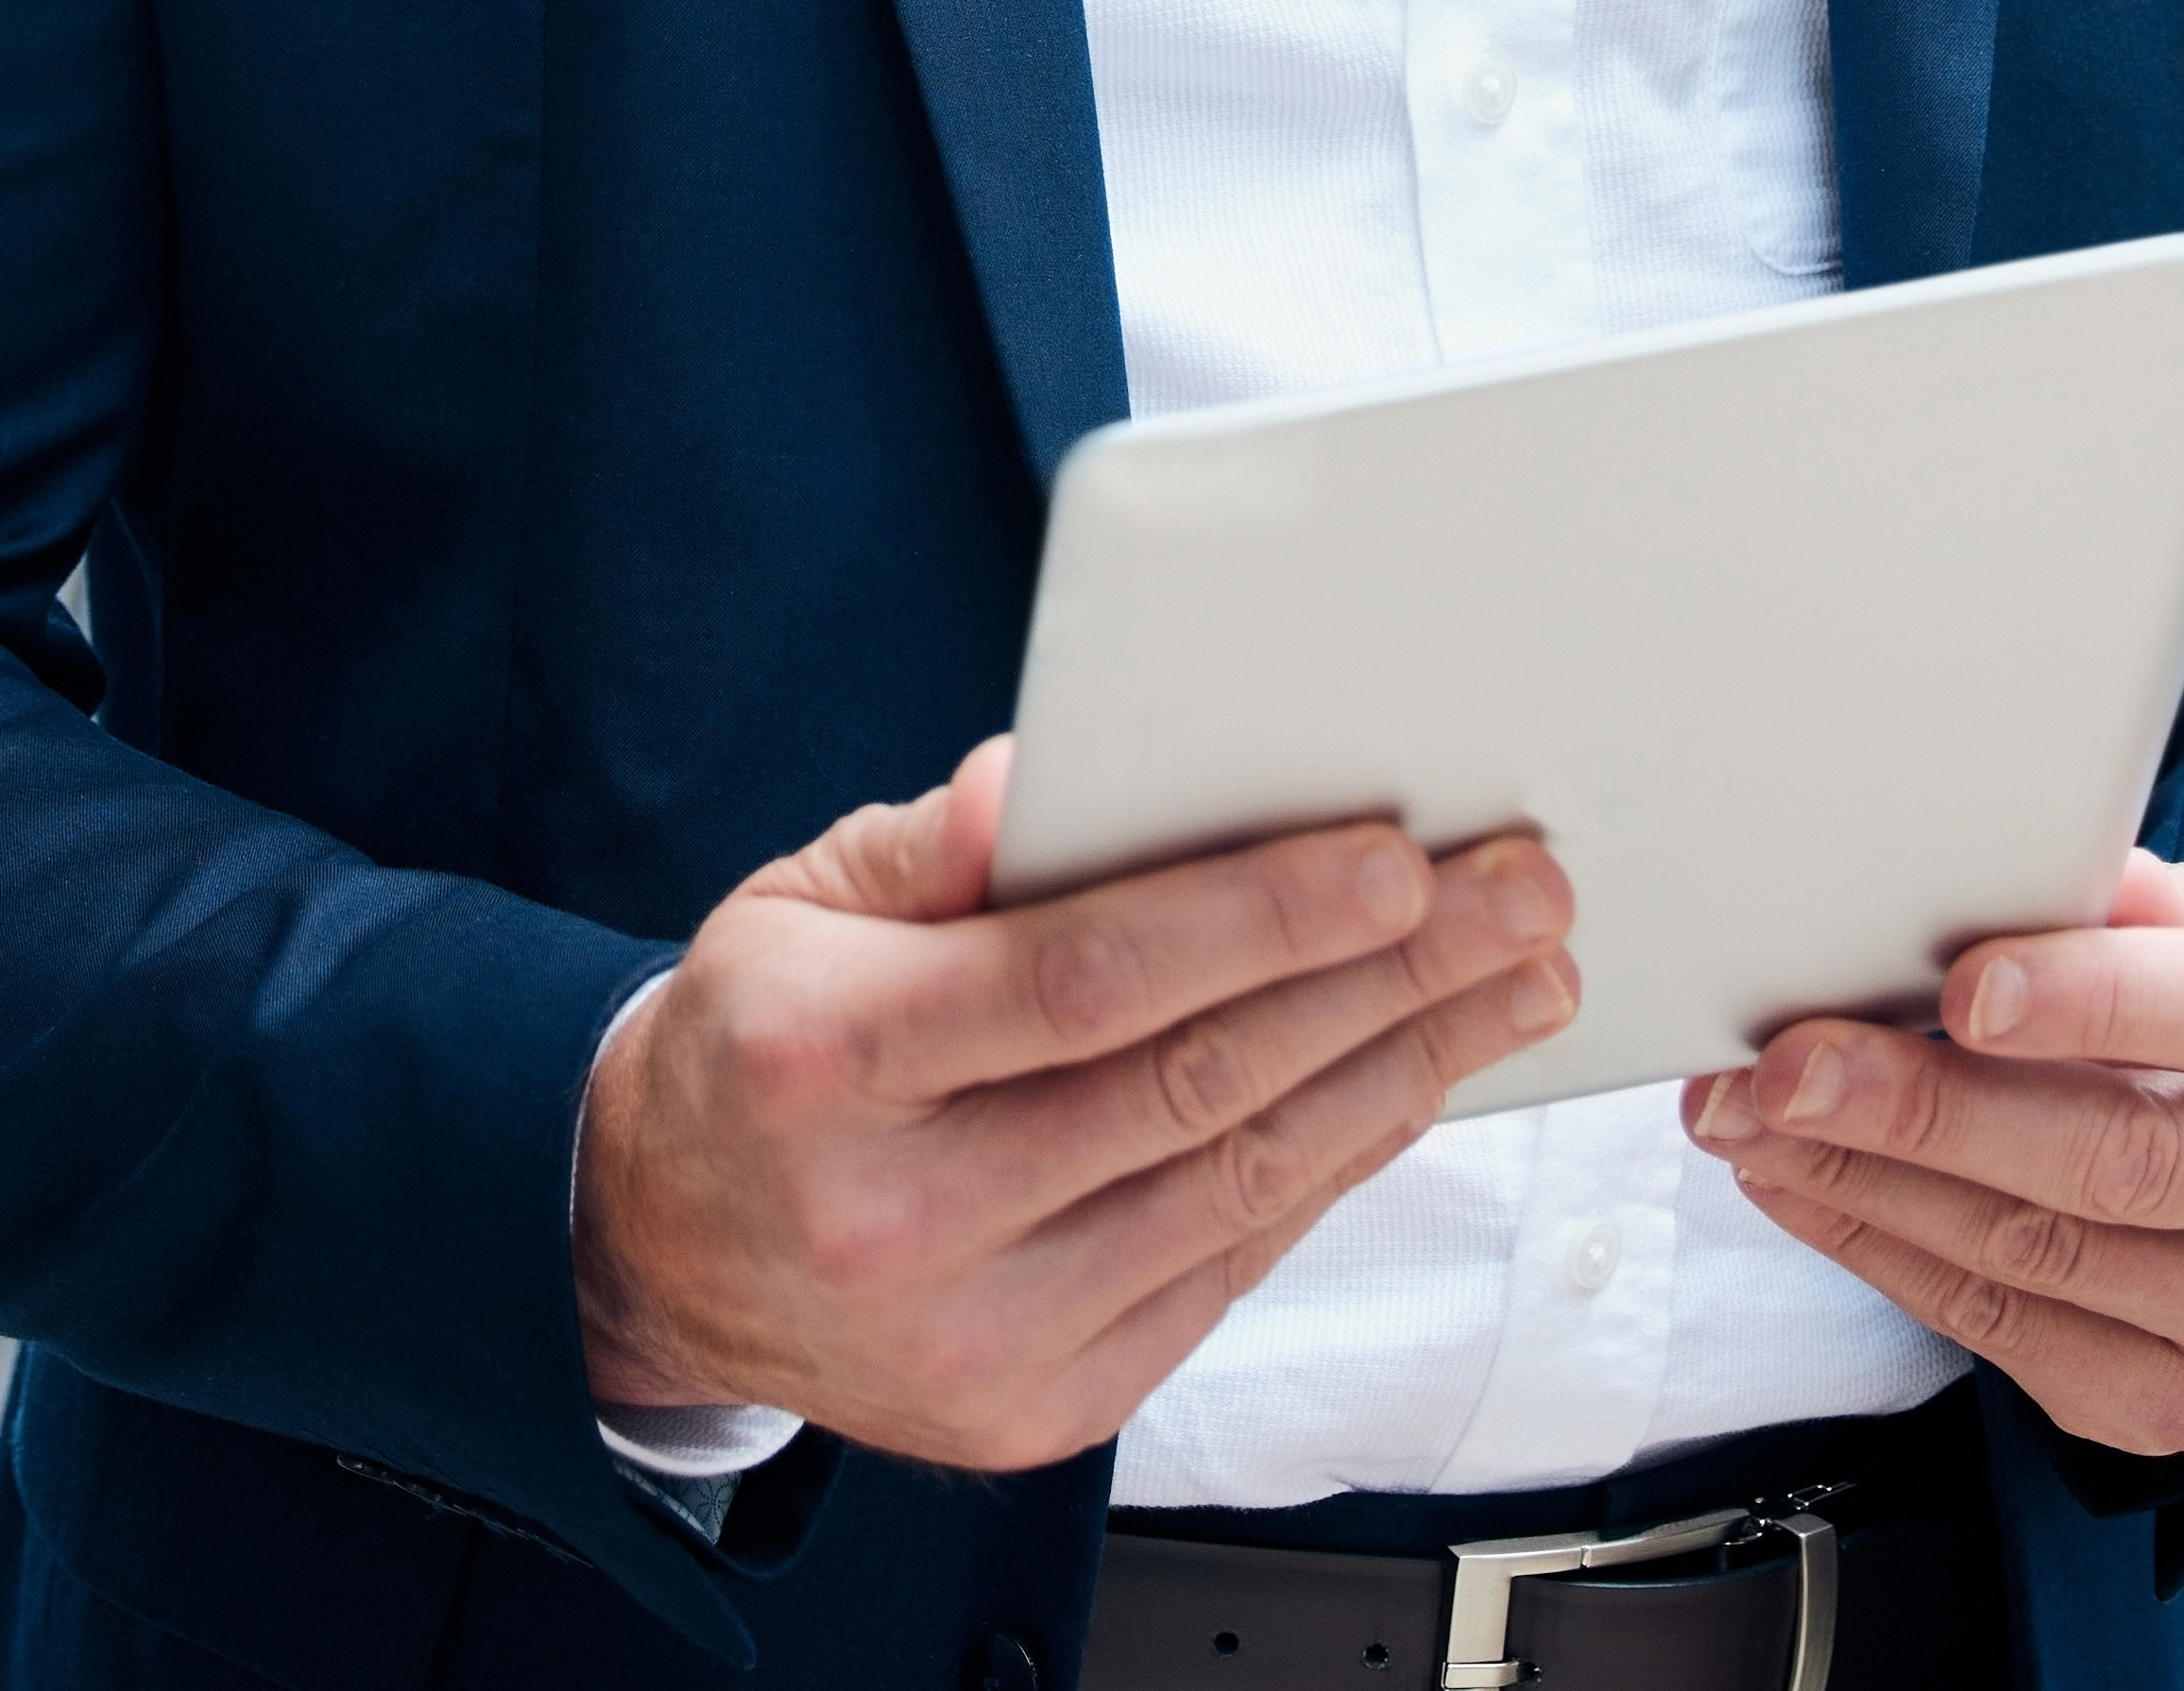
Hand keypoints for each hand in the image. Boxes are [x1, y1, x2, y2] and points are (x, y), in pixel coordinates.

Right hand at [577, 737, 1577, 1472]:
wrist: (667, 1252)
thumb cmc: (759, 1046)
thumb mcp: (797, 900)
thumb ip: (936, 841)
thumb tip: (1045, 775)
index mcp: (828, 1063)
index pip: (1084, 982)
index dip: (1256, 918)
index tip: (1395, 857)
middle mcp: (901, 1218)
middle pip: (1193, 1084)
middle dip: (1386, 979)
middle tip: (1516, 897)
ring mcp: (975, 1334)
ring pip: (1237, 1186)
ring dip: (1402, 1073)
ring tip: (1509, 984)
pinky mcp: (1038, 1409)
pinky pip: (1226, 1269)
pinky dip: (1333, 1167)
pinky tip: (1409, 1085)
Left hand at [1684, 848, 2183, 1460]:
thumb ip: (2128, 898)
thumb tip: (2005, 874)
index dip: (2100, 1001)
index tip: (1963, 983)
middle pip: (2125, 1159)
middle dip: (1930, 1109)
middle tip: (1795, 1064)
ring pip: (2048, 1256)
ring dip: (1873, 1185)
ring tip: (1760, 1117)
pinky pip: (2013, 1333)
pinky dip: (1888, 1254)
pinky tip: (1811, 1187)